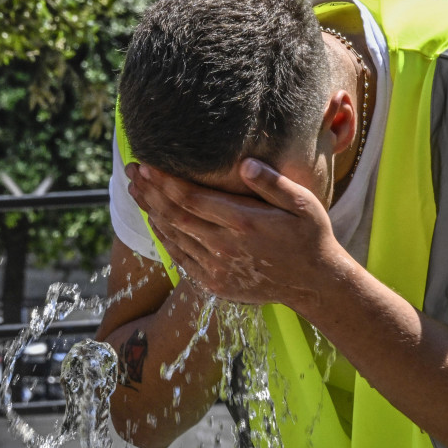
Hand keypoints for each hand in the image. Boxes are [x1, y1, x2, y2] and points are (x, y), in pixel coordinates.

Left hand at [126, 158, 344, 307]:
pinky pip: (181, 257)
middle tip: (132, 170)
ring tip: (135, 190)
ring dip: (151, 211)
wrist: (314, 283)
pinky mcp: (215, 283)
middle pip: (175, 215)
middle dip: (150, 191)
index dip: (165, 181)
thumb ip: (272, 183)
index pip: (192, 198)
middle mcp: (225, 246)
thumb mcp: (303, 204)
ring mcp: (217, 267)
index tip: (148, 164)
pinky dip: (164, 237)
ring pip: (174, 236)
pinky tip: (154, 220)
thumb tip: (244, 164)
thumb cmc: (310, 236)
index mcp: (244, 222)